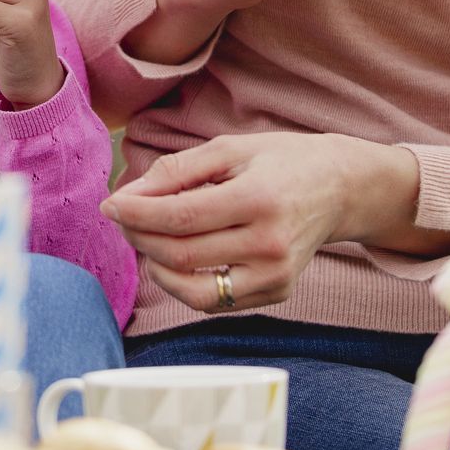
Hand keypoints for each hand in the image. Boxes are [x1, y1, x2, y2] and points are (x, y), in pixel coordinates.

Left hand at [102, 132, 417, 311]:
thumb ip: (175, 171)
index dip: (136, 214)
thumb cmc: (280, 162)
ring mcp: (275, 276)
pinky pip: (213, 300)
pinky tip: (176, 255)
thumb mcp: (229, 148)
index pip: (180, 218)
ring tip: (146, 237)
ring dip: (156, 265)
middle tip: (123, 216)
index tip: (109, 204)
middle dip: (139, 236)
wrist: (341, 189)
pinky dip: (184, 282)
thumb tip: (126, 197)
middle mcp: (270, 245)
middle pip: (181, 255)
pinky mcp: (276, 293)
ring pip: (193, 289)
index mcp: (259, 200)